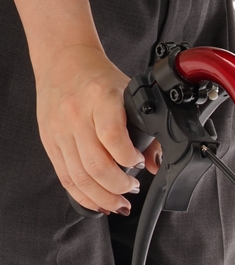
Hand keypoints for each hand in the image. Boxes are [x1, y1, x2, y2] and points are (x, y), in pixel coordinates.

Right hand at [34, 44, 145, 214]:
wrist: (63, 61)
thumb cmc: (98, 79)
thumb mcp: (130, 96)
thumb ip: (147, 131)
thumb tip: (154, 164)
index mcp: (100, 100)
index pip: (112, 137)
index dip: (129, 158)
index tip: (139, 164)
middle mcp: (76, 116)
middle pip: (96, 165)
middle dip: (119, 187)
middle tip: (133, 189)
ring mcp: (60, 131)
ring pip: (80, 177)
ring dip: (104, 198)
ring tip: (120, 203)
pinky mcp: (50, 142)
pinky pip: (65, 177)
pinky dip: (84, 196)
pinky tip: (99, 203)